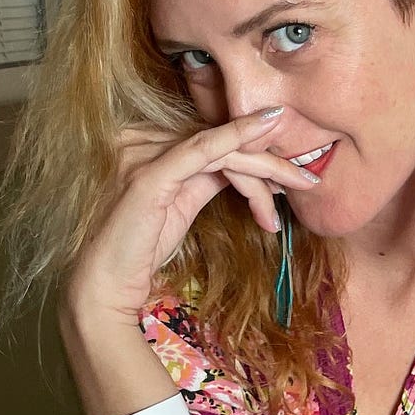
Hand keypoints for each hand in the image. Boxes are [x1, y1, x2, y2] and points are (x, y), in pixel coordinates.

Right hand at [60, 108, 320, 325]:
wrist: (105, 285)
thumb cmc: (141, 250)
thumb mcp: (182, 206)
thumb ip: (207, 179)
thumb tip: (247, 168)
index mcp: (149, 144)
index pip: (213, 140)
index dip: (256, 153)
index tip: (292, 174)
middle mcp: (143, 139)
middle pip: (220, 141)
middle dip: (271, 159)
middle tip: (309, 179)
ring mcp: (143, 153)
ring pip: (221, 148)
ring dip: (267, 166)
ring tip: (300, 184)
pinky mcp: (149, 175)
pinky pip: (202, 149)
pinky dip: (237, 136)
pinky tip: (266, 128)